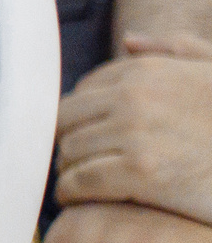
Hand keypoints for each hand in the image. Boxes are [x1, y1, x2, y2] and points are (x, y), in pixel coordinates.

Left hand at [60, 39, 211, 227]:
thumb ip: (176, 51)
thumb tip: (129, 41)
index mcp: (146, 72)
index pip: (82, 92)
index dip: (76, 119)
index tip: (79, 138)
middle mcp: (133, 96)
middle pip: (66, 120)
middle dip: (66, 142)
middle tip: (72, 163)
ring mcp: (135, 134)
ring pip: (70, 151)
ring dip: (67, 169)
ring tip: (74, 184)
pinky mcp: (141, 173)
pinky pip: (82, 181)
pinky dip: (72, 192)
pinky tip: (76, 201)